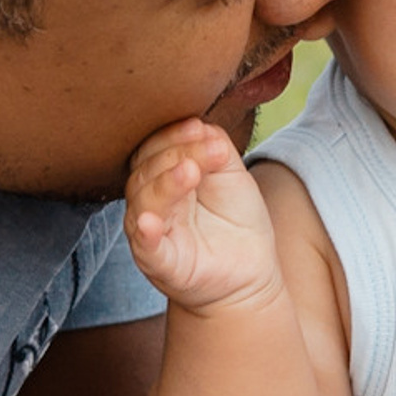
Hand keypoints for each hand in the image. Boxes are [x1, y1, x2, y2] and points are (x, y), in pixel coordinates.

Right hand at [124, 121, 280, 313]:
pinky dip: (146, 235)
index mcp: (164, 178)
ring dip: (164, 185)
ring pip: (144, 204)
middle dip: (174, 155)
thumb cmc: (236, 220)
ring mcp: (154, 234)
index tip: (198, 128)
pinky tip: (150, 222)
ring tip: (189, 171)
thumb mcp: (232, 176)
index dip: (173, 136)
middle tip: (205, 149)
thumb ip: (216, 149)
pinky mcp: (162, 264)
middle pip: (147, 172)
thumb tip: (201, 126)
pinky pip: (147, 249)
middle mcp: (152, 203)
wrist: (250, 270)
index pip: (155, 149)